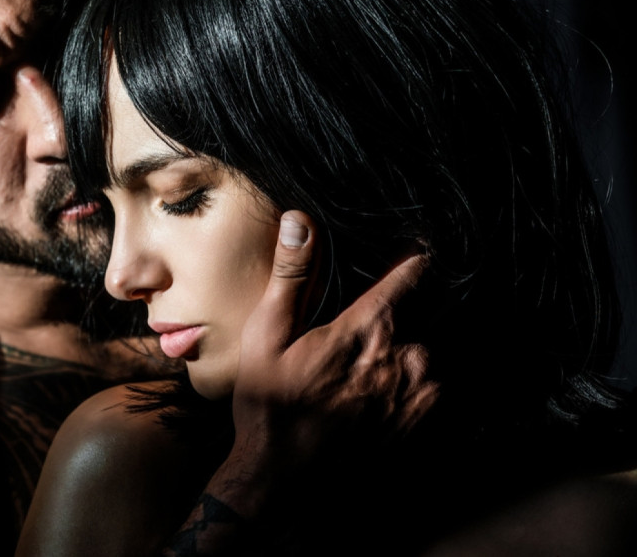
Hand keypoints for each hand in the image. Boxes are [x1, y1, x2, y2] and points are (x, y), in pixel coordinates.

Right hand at [220, 211, 438, 511]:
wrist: (285, 482)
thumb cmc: (271, 406)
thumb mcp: (267, 335)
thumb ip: (291, 276)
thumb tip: (300, 221)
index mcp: (370, 327)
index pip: (413, 274)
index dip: (415, 259)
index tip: (419, 249)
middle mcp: (408, 356)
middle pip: (428, 311)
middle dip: (410, 309)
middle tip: (378, 323)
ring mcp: (422, 393)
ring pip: (431, 349)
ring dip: (414, 347)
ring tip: (371, 365)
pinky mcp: (426, 423)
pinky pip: (437, 385)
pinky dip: (419, 380)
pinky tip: (380, 393)